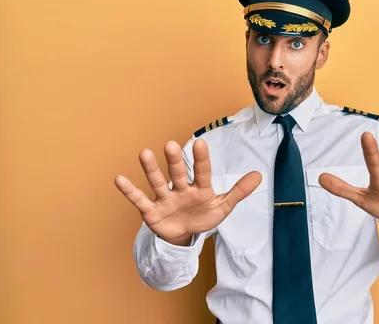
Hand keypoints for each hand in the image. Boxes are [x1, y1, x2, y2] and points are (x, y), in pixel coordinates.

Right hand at [114, 139, 261, 244]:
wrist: (184, 235)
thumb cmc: (203, 216)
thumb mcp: (223, 207)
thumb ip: (239, 191)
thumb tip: (259, 175)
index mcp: (200, 188)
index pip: (202, 172)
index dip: (201, 159)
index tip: (199, 142)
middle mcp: (181, 189)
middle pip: (178, 173)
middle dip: (175, 161)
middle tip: (171, 145)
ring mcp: (165, 199)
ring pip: (158, 182)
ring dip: (151, 169)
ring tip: (144, 153)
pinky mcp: (152, 211)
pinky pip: (140, 200)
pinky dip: (130, 191)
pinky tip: (119, 178)